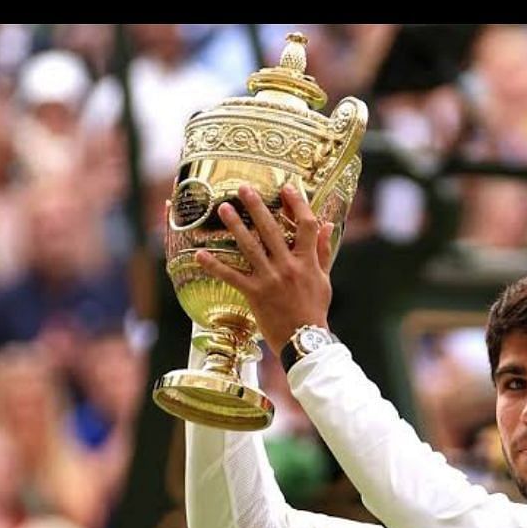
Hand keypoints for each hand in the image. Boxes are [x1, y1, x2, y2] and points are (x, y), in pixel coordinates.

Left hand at [195, 184, 334, 355]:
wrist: (304, 339)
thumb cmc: (315, 309)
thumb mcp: (324, 279)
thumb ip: (323, 251)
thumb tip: (327, 225)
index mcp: (307, 261)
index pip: (305, 225)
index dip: (297, 204)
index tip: (287, 188)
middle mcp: (288, 266)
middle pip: (272, 229)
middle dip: (257, 207)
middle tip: (244, 188)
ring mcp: (270, 279)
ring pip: (250, 247)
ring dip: (235, 226)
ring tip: (223, 208)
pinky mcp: (254, 293)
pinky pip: (231, 276)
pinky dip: (214, 265)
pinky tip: (199, 254)